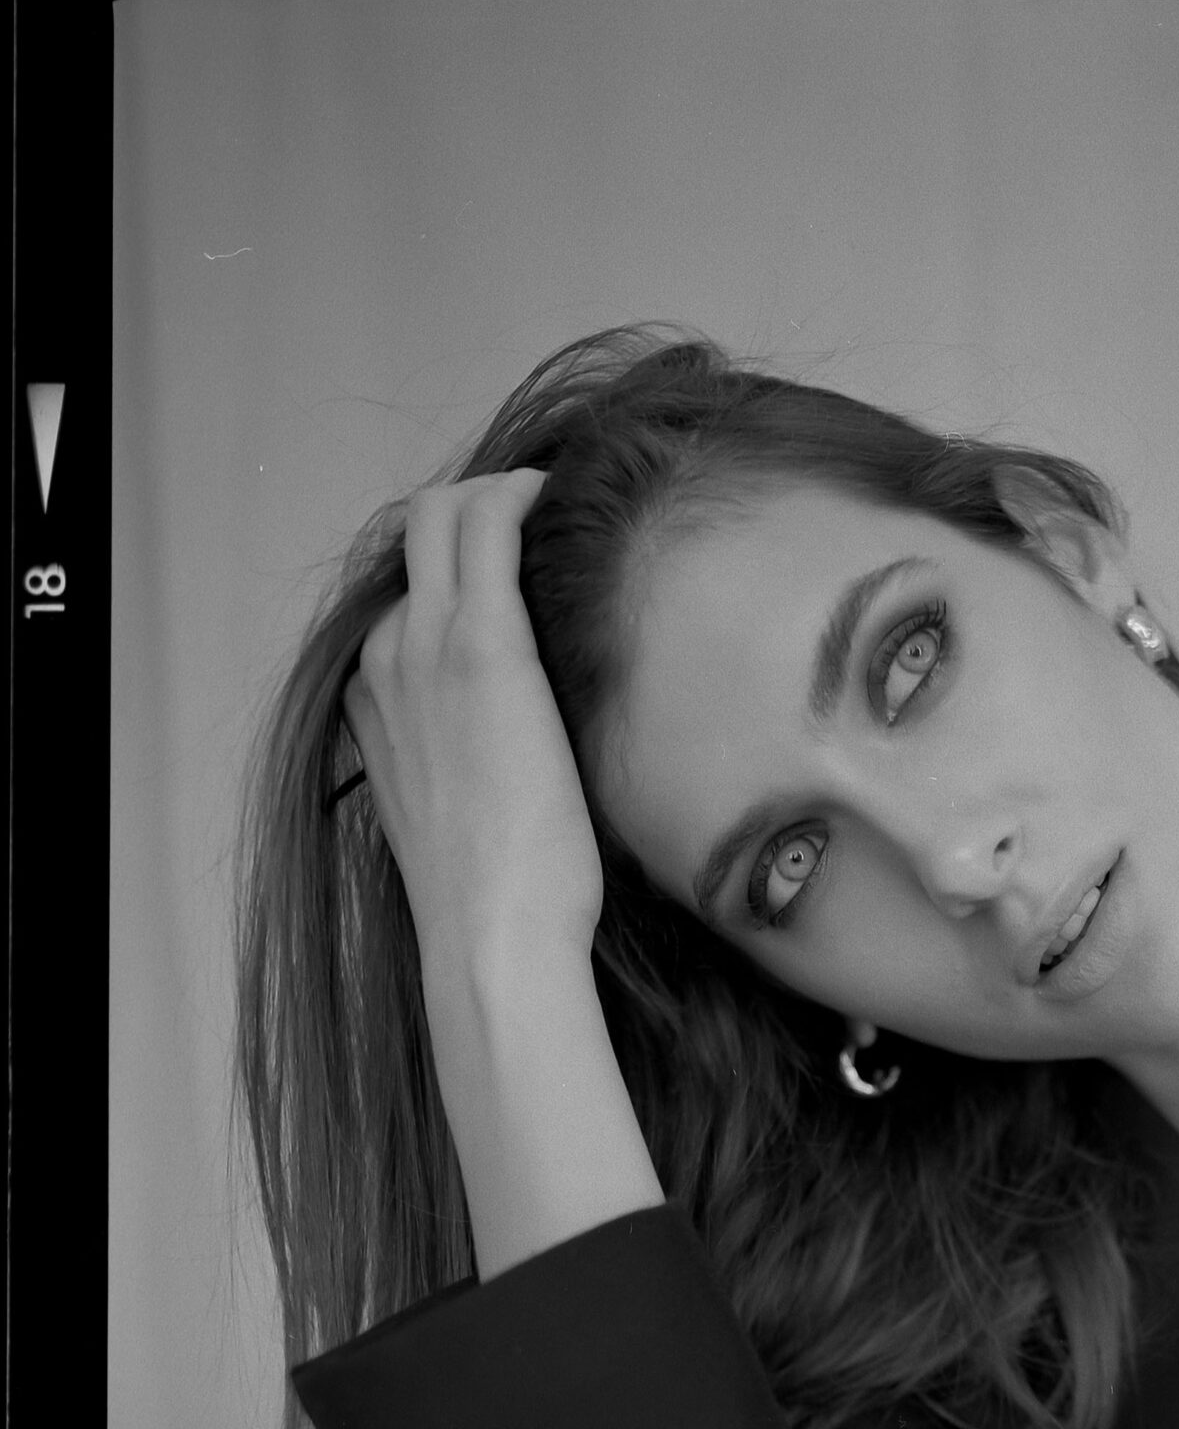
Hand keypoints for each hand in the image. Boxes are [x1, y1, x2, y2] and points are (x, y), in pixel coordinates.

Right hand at [342, 471, 603, 975]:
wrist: (491, 933)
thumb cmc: (497, 895)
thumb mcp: (459, 817)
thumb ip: (464, 764)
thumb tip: (512, 753)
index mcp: (372, 699)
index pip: (407, 600)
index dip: (462, 576)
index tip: (518, 575)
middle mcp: (386, 660)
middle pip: (412, 537)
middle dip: (472, 511)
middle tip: (537, 522)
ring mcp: (426, 647)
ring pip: (442, 514)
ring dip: (499, 496)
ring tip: (554, 509)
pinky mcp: (484, 646)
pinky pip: (488, 526)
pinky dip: (519, 496)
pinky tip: (557, 499)